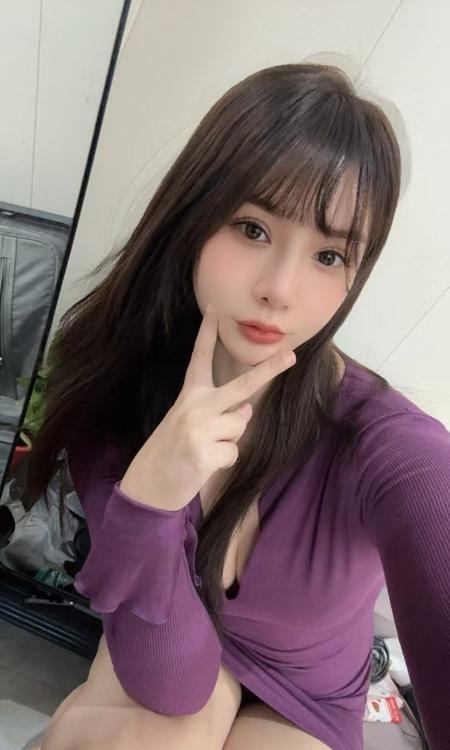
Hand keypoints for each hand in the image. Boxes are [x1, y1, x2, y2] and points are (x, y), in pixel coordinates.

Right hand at [120, 302, 295, 509]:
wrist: (148, 484)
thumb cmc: (173, 450)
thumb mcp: (190, 424)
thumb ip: (217, 412)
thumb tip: (247, 409)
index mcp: (189, 396)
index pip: (200, 359)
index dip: (207, 333)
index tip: (215, 309)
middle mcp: (195, 406)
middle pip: (241, 385)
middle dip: (269, 370)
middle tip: (291, 355)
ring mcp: (199, 428)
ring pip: (240, 425)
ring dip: (230, 440)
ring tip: (205, 449)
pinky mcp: (204, 452)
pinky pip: (234, 452)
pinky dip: (224, 461)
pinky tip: (204, 464)